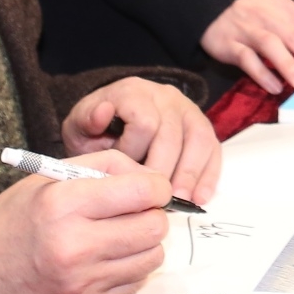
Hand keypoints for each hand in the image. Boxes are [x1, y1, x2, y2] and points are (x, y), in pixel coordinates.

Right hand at [0, 147, 169, 293]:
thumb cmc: (13, 220)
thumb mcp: (49, 177)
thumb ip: (105, 166)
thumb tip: (153, 178)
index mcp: (64, 205)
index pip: (142, 191)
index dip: (157, 185)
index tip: (151, 187)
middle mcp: (76, 246)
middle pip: (154, 227)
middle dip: (153, 214)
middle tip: (135, 210)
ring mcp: (83, 282)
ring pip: (151, 257)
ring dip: (145, 243)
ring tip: (121, 234)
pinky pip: (135, 283)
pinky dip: (131, 268)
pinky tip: (108, 258)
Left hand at [62, 76, 221, 207]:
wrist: (113, 122)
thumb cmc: (96, 130)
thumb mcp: (80, 125)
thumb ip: (86, 121)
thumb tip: (102, 113)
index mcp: (133, 92)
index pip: (144, 123)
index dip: (135, 154)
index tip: (122, 176)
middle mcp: (165, 96)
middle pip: (173, 134)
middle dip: (164, 172)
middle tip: (155, 202)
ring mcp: (187, 109)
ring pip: (198, 140)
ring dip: (190, 174)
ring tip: (181, 202)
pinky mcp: (201, 126)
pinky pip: (213, 148)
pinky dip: (209, 175)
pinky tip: (200, 198)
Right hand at [200, 0, 293, 95]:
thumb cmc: (259, 12)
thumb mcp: (284, 13)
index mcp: (291, 11)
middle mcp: (273, 19)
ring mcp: (250, 30)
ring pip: (272, 46)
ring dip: (289, 66)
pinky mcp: (229, 43)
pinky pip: (245, 57)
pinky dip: (260, 73)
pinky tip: (274, 87)